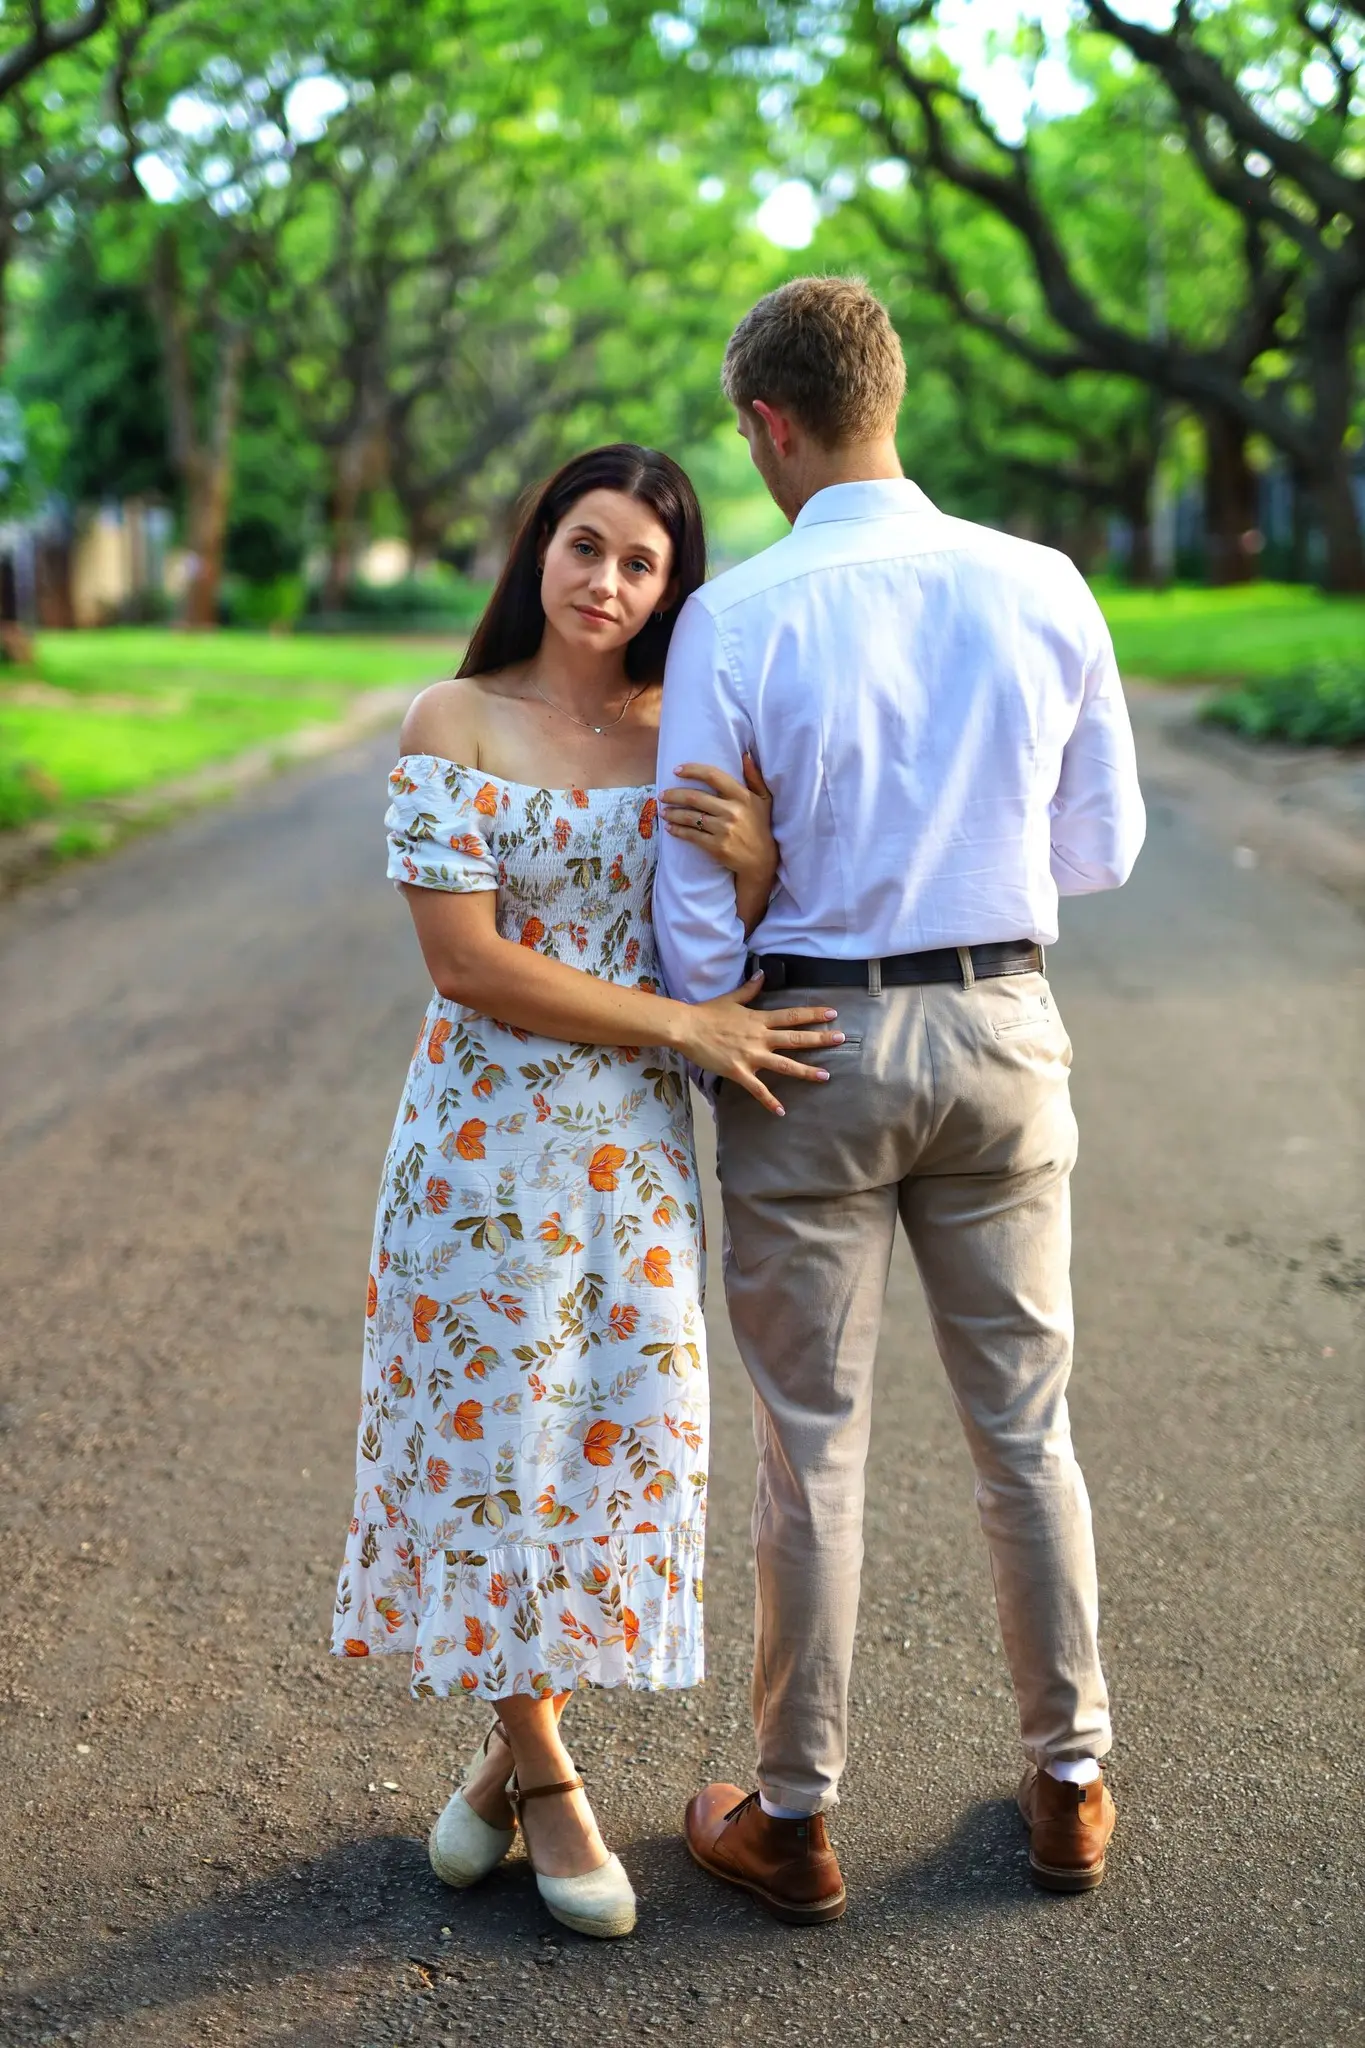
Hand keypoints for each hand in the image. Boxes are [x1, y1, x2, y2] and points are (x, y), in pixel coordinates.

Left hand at [661, 754, 776, 893]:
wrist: (762, 859)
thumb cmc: (760, 826)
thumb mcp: (764, 799)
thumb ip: (754, 776)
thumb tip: (745, 755)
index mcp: (742, 796)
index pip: (713, 776)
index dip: (692, 770)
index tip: (676, 770)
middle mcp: (732, 811)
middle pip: (695, 797)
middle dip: (674, 794)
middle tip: (662, 795)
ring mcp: (723, 829)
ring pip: (690, 817)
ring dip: (672, 813)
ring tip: (663, 811)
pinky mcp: (716, 846)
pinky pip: (691, 835)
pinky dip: (677, 830)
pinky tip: (670, 827)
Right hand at [674, 973, 842, 1115]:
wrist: (687, 1028)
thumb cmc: (707, 1013)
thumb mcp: (731, 999)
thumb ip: (750, 990)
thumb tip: (762, 975)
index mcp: (759, 1019)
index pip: (792, 1016)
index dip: (813, 1014)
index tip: (832, 1013)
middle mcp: (760, 1037)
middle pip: (795, 1039)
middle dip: (820, 1039)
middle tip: (841, 1039)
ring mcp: (750, 1056)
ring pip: (784, 1065)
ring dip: (806, 1071)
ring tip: (825, 1076)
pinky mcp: (739, 1072)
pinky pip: (757, 1089)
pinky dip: (770, 1101)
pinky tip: (781, 1111)